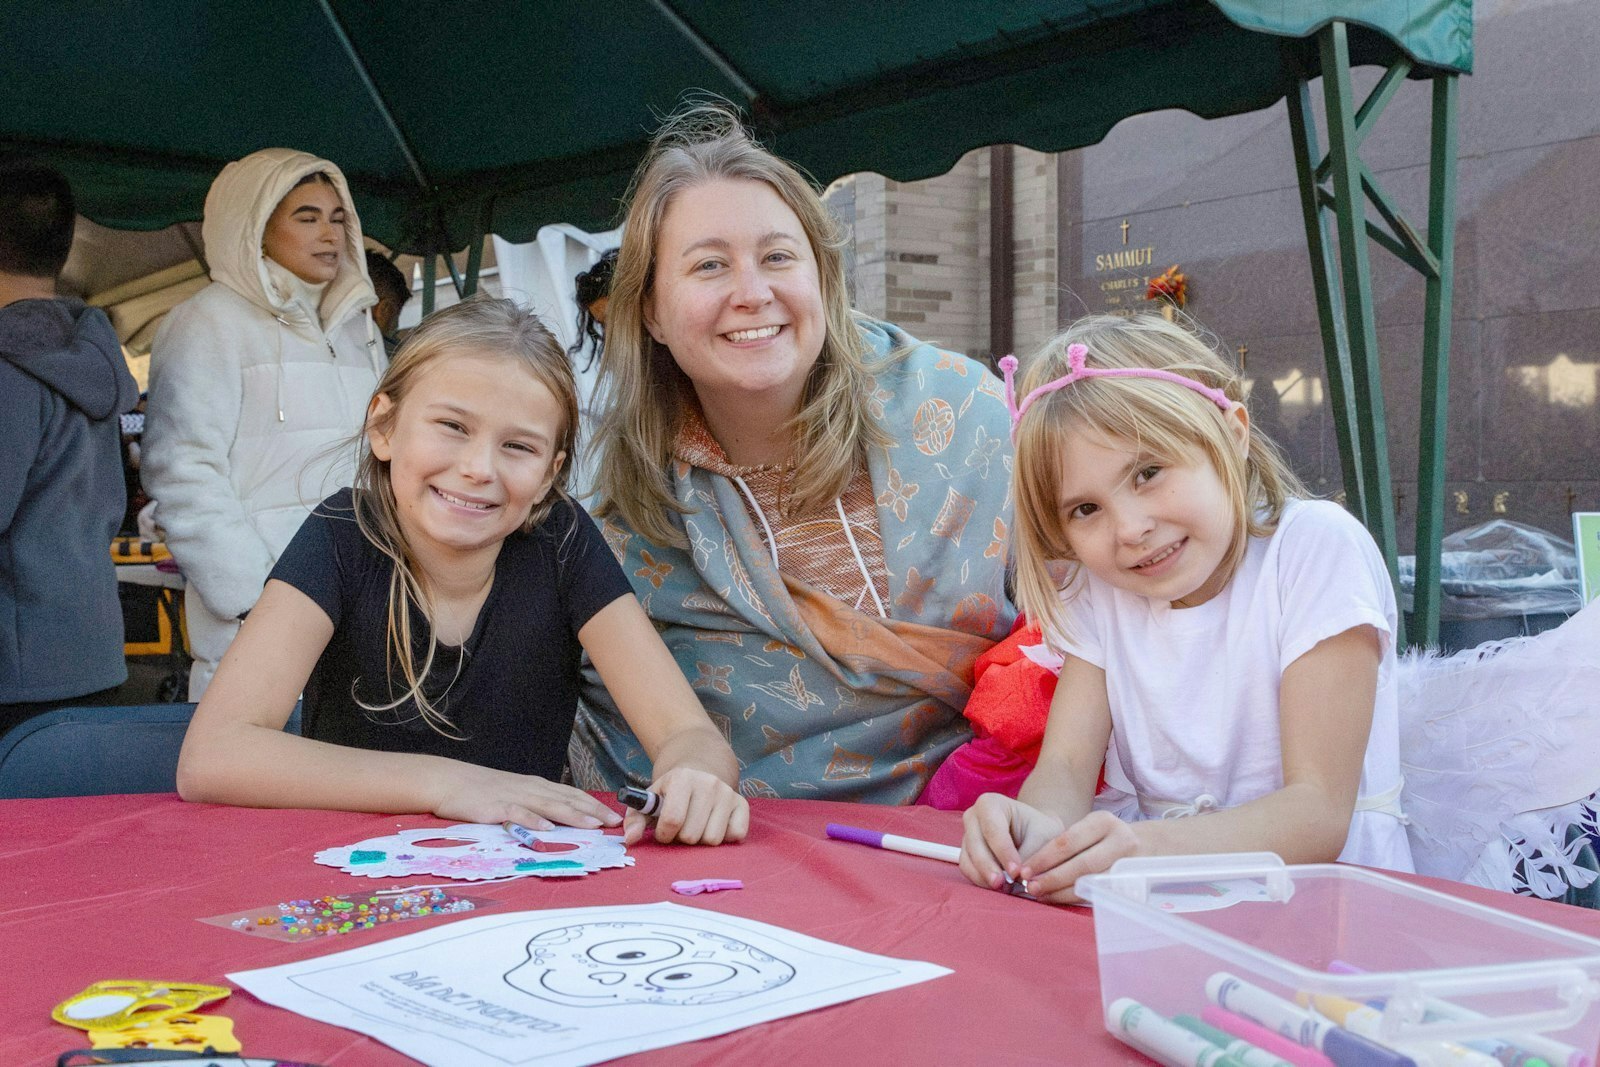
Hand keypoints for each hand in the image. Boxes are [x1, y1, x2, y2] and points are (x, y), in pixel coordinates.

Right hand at [430, 763, 622, 831]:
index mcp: (536, 786)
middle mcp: (530, 789)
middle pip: (567, 800)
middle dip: (593, 812)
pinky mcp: (495, 808)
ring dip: (573, 815)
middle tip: (614, 823)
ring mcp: (514, 797)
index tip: (614, 816)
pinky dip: (533, 821)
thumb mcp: (515, 793)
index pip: (571, 794)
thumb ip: (536, 803)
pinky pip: (517, 814)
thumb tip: (560, 818)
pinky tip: (547, 828)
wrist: (449, 780)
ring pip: (549, 806)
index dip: (594, 805)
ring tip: (593, 825)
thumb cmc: (483, 790)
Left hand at [628, 767, 749, 845]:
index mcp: (682, 778)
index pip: (673, 820)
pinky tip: (714, 826)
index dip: (664, 834)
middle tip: (680, 828)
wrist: (701, 768)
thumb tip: (631, 839)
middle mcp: (709, 783)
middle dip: (682, 838)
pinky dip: (724, 838)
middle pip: (692, 835)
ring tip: (696, 827)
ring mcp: (728, 794)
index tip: (663, 831)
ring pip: (713, 839)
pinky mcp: (743, 805)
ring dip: (701, 840)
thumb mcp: (650, 799)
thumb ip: (635, 819)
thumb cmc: (671, 791)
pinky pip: (736, 835)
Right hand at [960, 793, 1065, 892]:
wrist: (1037, 837)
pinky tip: (999, 889)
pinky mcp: (967, 854)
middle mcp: (973, 817)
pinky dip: (982, 881)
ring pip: (969, 859)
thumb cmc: (1041, 832)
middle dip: (990, 866)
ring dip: (985, 877)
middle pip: (976, 844)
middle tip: (1006, 884)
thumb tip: (1017, 877)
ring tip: (1005, 889)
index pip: (993, 828)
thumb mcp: (1042, 838)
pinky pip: (968, 870)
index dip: (1003, 851)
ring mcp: (967, 836)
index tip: (1017, 871)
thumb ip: (1028, 856)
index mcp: (991, 803)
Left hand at [1017, 810, 1143, 904]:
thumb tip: (1030, 866)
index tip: (1024, 870)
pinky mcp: (1134, 882)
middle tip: (1030, 887)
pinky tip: (1061, 899)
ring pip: (1092, 881)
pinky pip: (1101, 893)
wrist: (1149, 845)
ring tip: (1042, 895)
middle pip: (1081, 864)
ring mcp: (1130, 862)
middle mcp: (1120, 839)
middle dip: (1052, 878)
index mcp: (1103, 821)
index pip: (1068, 841)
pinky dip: (1078, 897)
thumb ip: (1067, 844)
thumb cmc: (1106, 838)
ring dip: (1063, 892)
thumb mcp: (1092, 829)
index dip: (1044, 858)